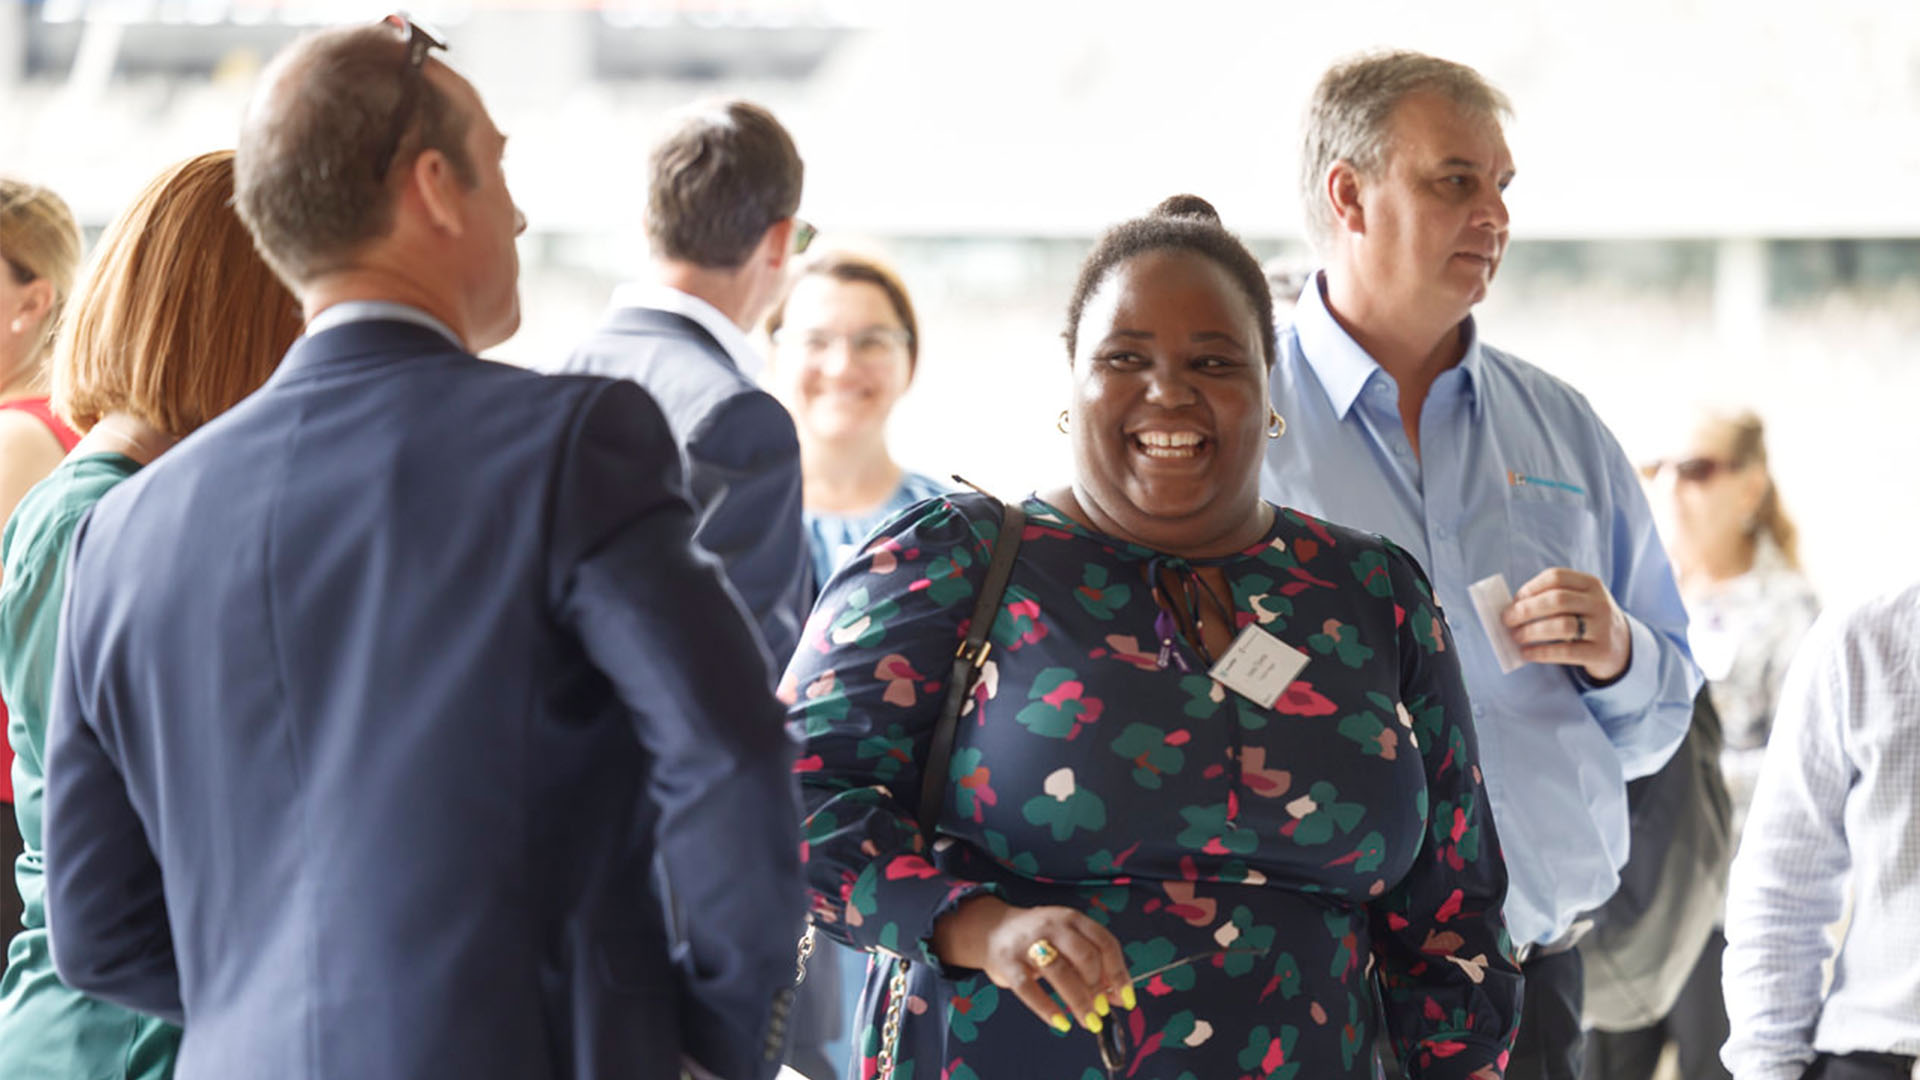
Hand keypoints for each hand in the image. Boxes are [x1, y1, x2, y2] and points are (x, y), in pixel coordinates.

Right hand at [931, 895, 1132, 1032]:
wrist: (992, 930)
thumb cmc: (1039, 940)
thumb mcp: (1068, 942)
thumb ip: (1093, 965)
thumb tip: (1118, 997)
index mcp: (1072, 919)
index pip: (1105, 942)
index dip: (1119, 972)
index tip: (1126, 998)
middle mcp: (1052, 926)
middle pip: (1085, 956)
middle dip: (1097, 987)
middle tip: (1101, 1010)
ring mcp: (1028, 943)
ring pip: (1059, 972)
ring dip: (1079, 1001)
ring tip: (1088, 1021)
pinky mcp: (1008, 963)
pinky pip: (1029, 988)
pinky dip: (1047, 1008)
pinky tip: (1061, 1022)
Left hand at [1502, 567, 1630, 682]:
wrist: (1620, 646)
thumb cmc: (1586, 620)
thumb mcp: (1578, 602)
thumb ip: (1551, 599)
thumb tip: (1511, 608)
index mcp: (1591, 584)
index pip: (1556, 577)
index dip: (1531, 587)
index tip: (1515, 600)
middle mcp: (1600, 603)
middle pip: (1557, 600)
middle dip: (1526, 610)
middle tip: (1507, 620)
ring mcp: (1603, 627)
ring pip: (1562, 625)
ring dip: (1532, 631)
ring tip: (1516, 637)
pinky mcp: (1601, 652)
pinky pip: (1566, 652)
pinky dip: (1541, 652)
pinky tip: (1527, 653)